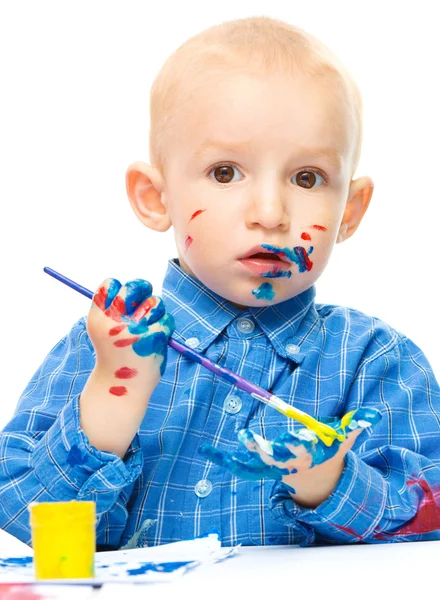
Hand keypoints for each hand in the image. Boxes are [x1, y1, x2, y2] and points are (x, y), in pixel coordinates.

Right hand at [87, 278, 174, 393]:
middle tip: (142, 300)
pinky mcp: (156, 338)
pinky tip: (156, 338)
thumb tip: (137, 286)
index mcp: (99, 318)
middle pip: (134, 286)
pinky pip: (167, 319)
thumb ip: (115, 309)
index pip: (109, 284)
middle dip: (141, 288)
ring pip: (155, 301)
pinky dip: (164, 325)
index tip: (123, 299)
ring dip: (155, 309)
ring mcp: (137, 329)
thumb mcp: (103, 330)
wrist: (121, 387)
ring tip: (149, 323)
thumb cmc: (113, 355)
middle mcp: (116, 322)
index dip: (119, 287)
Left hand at [199, 407, 380, 507]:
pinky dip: (221, 458)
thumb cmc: (328, 451)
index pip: (296, 449)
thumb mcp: (343, 439)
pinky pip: (237, 465)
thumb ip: (355, 425)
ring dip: (230, 459)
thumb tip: (371, 415)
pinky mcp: (257, 468)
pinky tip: (205, 450)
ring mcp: (268, 468)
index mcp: (303, 455)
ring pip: (247, 466)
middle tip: (245, 438)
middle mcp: (283, 463)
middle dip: (256, 450)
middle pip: (268, 458)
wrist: (316, 479)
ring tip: (211, 451)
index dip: (291, 444)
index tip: (285, 436)